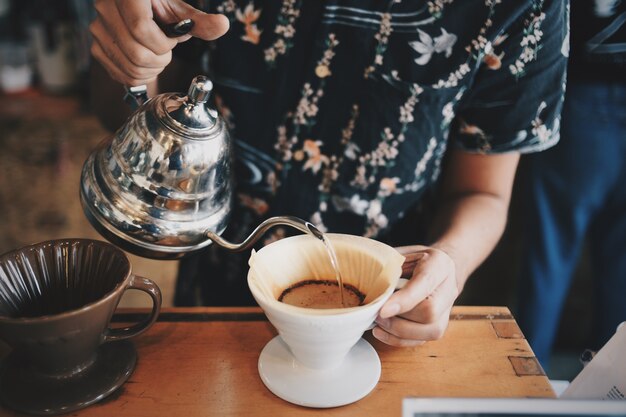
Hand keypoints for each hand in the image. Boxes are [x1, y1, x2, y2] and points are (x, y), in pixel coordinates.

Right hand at [90, 0, 228, 85]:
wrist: (131, 3)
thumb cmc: (155, 2)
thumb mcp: (176, 6)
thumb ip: (198, 20)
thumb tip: (223, 25)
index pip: (141, 30)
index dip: (162, 43)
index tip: (172, 40)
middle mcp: (105, 9)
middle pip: (136, 53)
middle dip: (161, 59)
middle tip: (167, 50)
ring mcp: (98, 29)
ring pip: (129, 66)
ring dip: (152, 69)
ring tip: (158, 55)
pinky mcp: (96, 46)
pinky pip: (120, 74)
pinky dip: (139, 76)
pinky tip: (147, 63)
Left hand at [372, 245, 459, 346]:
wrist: (440, 268)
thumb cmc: (416, 259)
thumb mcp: (403, 253)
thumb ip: (390, 265)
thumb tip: (366, 279)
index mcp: (439, 264)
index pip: (425, 283)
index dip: (404, 299)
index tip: (383, 310)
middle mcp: (448, 288)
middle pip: (430, 312)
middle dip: (399, 318)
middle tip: (376, 314)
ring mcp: (447, 310)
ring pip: (430, 330)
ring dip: (398, 331)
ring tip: (378, 322)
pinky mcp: (440, 325)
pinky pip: (423, 340)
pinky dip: (399, 340)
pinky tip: (382, 332)